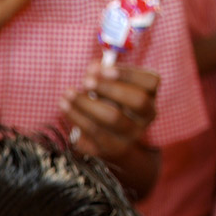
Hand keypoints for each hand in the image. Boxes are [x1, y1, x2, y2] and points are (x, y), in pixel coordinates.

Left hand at [60, 62, 158, 196]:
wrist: (110, 141)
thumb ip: (102, 74)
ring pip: (113, 118)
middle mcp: (146, 116)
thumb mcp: (108, 87)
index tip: (105, 69)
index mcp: (150, 95)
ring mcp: (132, 134)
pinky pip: (94, 131)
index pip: (150, 82)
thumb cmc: (108, 103)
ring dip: (87, 102)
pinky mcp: (113, 148)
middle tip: (86, 81)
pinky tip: (64, 105)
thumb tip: (93, 67)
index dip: (129, 74)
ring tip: (68, 93)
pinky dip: (76, 116)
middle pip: (136, 101)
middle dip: (109, 88)